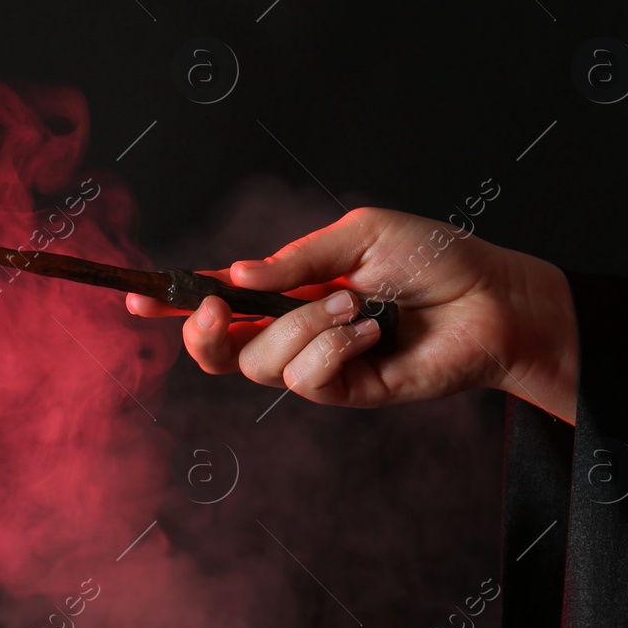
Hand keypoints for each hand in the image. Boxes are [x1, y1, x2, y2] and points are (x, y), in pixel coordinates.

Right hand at [126, 207, 577, 422]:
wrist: (493, 298)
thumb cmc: (432, 257)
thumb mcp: (356, 236)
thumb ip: (293, 260)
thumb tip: (235, 275)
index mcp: (287, 290)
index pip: (218, 302)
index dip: (172, 305)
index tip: (134, 300)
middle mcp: (294, 331)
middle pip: (218, 353)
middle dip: (199, 333)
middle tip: (213, 306)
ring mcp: (319, 365)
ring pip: (261, 365)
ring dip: (300, 328)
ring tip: (353, 304)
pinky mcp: (347, 392)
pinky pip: (307, 381)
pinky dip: (331, 349)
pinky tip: (369, 329)